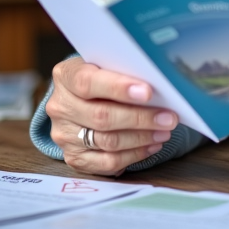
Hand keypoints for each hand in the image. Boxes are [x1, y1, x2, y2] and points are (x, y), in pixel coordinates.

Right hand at [46, 57, 178, 175]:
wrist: (80, 100)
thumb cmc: (101, 79)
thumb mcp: (105, 66)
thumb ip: (123, 72)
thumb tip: (160, 84)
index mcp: (65, 77)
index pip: (88, 82)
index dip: (118, 88)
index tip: (148, 92)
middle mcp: (60, 106)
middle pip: (102, 116)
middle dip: (141, 118)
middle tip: (168, 118)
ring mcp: (64, 135)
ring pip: (107, 141)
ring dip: (142, 137)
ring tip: (164, 131)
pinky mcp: (74, 157)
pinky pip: (107, 162)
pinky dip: (134, 155)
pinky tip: (151, 145)